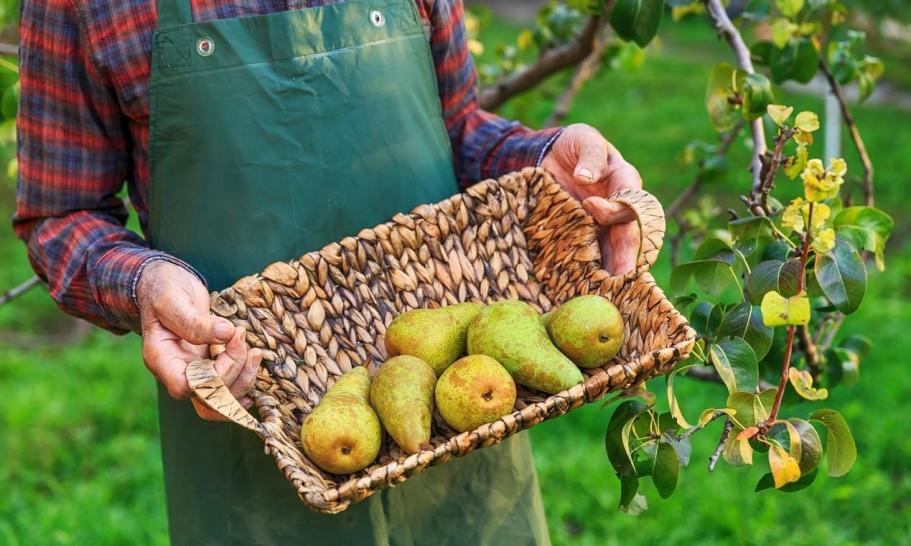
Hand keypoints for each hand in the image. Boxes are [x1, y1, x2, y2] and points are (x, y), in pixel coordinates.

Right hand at [137, 260, 261, 420]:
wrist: (168, 284)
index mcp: (162, 359)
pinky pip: (228, 385)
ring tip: (256, 351)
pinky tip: (254, 365)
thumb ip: (193, 320)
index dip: (214, 376)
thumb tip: (226, 334)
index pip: (186, 387)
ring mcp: (194, 370)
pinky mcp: (209, 365)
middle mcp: (177, 371)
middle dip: (236, 378)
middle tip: (250, 347)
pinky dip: (245, 378)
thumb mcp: (172, 299)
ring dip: (245, 379)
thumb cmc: (163, 289)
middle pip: (208, 399)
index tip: (232, 340)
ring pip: (221, 398)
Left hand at [542, 123, 642, 274]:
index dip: (614, 207)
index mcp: (625, 181)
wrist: (551, 157)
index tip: (591, 206)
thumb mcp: (582, 138)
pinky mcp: (586, 236)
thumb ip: (589, 155)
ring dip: (613, 272)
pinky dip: (592, 271)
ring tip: (608, 293)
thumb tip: (586, 177)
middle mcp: (620, 207)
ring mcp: (604, 225)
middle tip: (620, 277)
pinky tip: (587, 288)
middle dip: (626, 256)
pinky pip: (594, 255)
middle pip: (628, 234)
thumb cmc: (573, 145)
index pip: (629, 199)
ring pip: (614, 251)